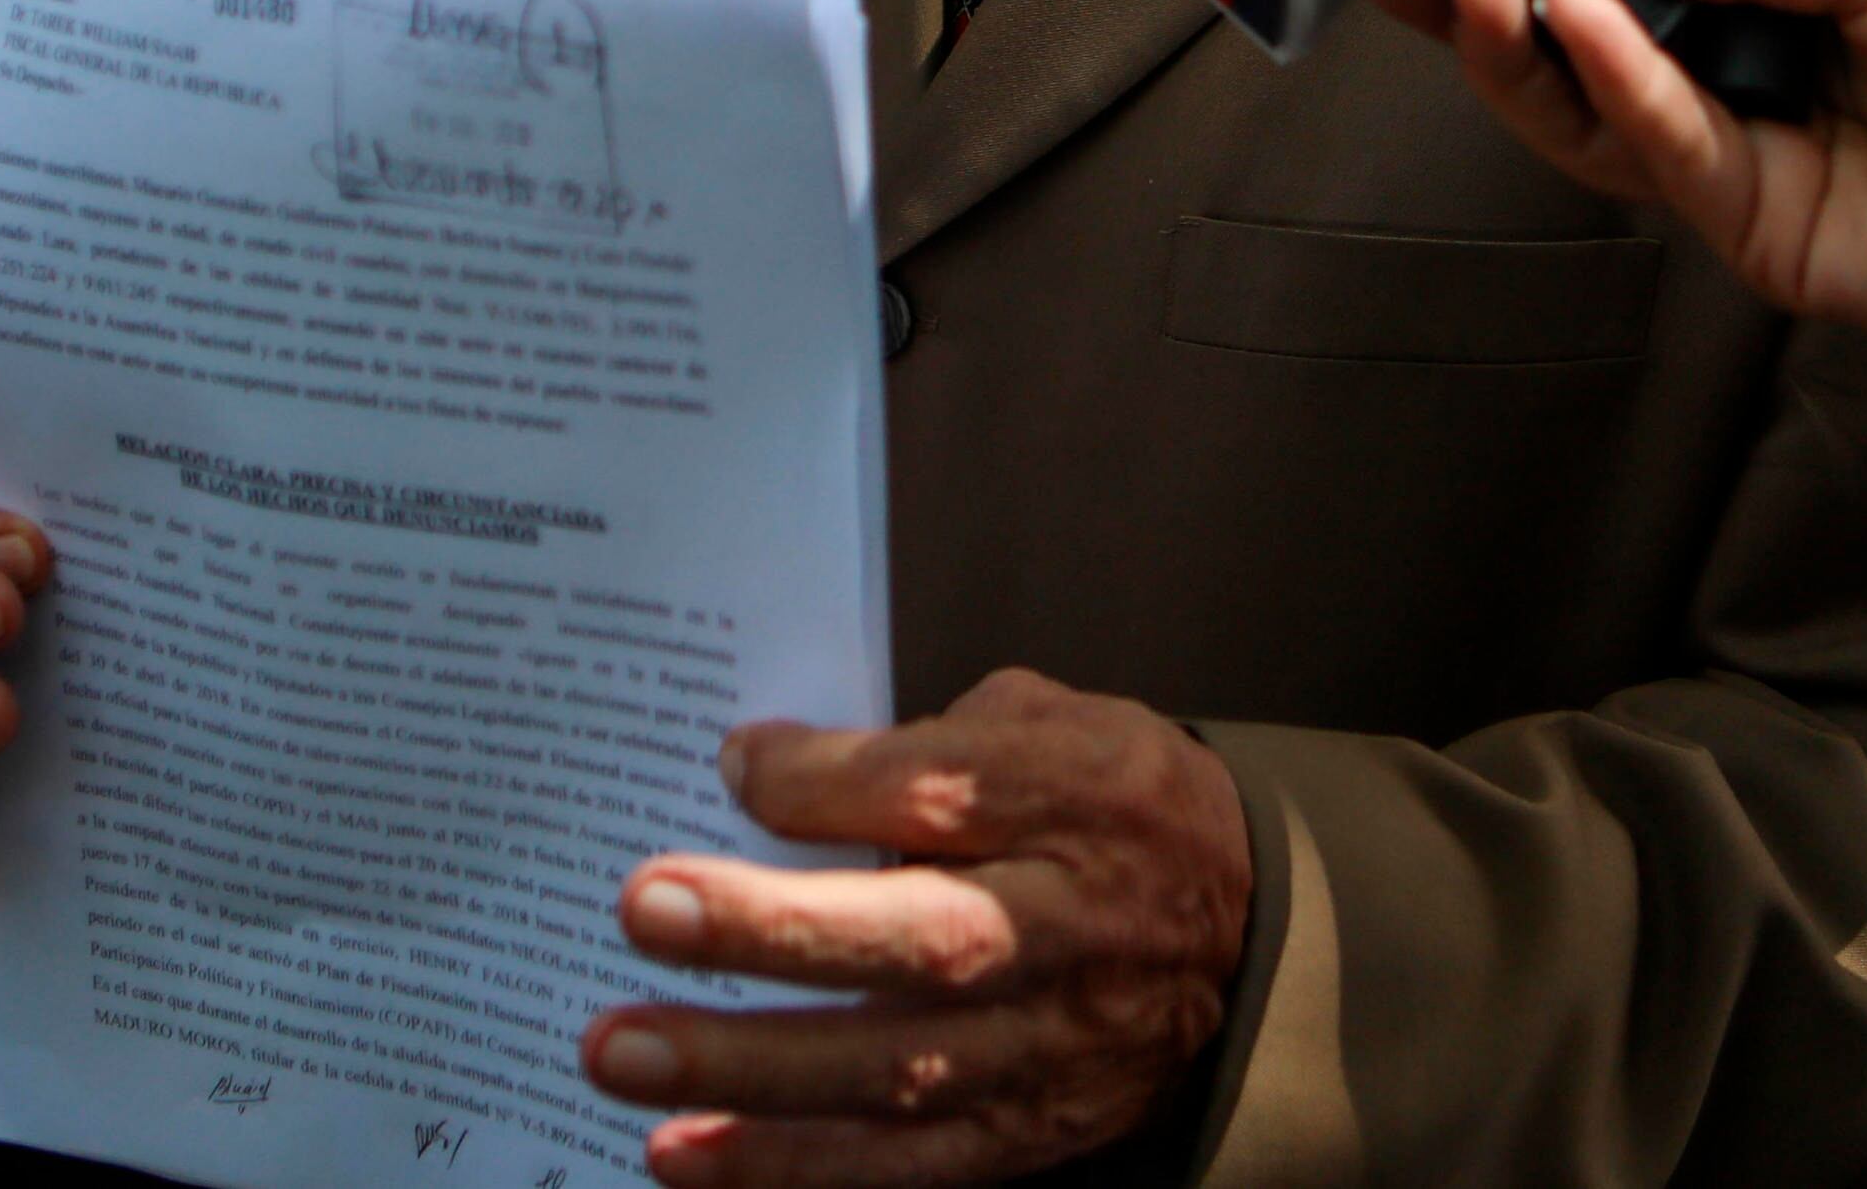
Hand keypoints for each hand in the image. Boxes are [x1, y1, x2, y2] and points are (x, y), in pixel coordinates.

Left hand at [579, 669, 1246, 1187]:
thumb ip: (937, 735)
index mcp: (1074, 801)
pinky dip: (790, 1169)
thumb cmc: (1117, 807)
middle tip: (641, 906)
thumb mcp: (1059, 721)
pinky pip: (902, 1167)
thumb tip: (777, 768)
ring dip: (747, 1069)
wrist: (1246, 938)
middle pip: (916, 937)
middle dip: (772, 929)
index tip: (732, 762)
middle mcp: (1062, 931)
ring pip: (893, 1071)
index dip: (826, 781)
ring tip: (619, 1050)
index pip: (941, 788)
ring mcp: (1047, 1048)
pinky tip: (682, 1155)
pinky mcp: (1027, 1132)